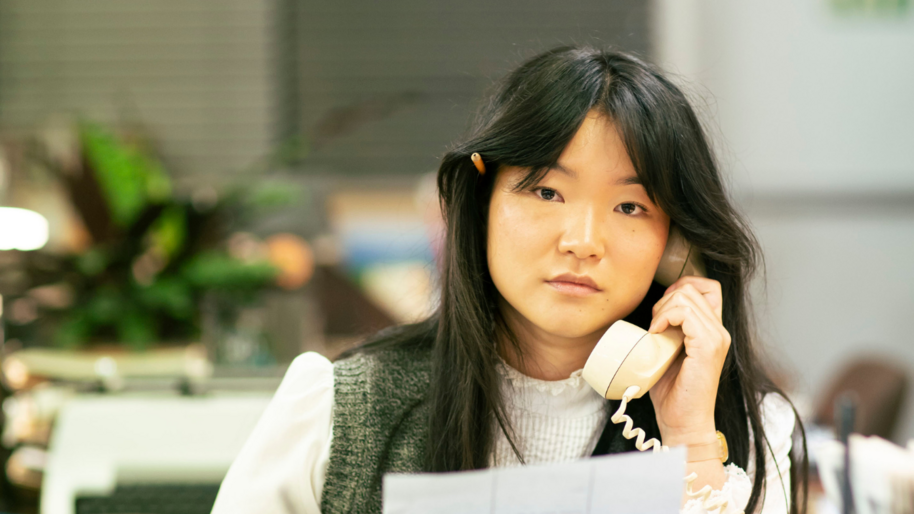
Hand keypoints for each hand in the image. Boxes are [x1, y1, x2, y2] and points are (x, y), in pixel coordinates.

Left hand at [646, 276, 730, 446]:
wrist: (683, 423)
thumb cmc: (674, 394)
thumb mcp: (669, 354)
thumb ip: (670, 333)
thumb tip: (653, 315)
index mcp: (713, 331)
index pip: (707, 288)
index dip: (681, 287)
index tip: (661, 309)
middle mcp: (720, 331)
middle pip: (692, 288)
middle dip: (665, 299)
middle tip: (654, 326)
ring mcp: (717, 338)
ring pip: (686, 296)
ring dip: (662, 309)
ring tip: (655, 331)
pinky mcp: (708, 346)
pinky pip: (685, 312)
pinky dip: (665, 317)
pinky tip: (656, 333)